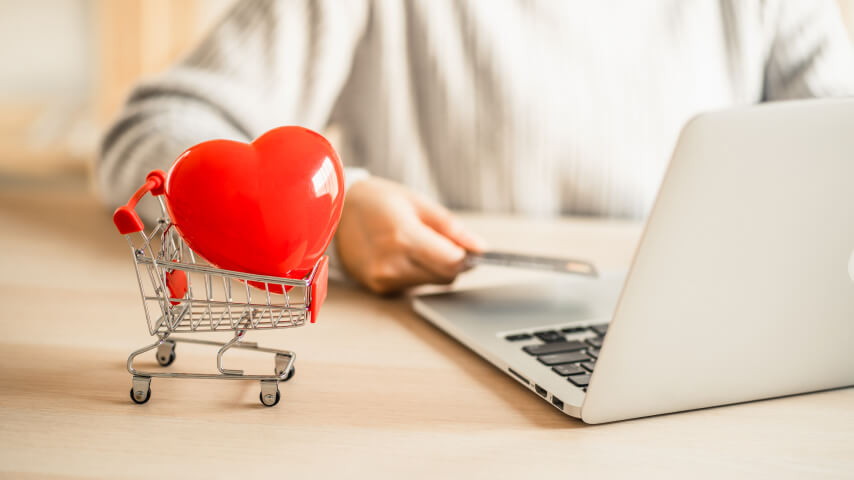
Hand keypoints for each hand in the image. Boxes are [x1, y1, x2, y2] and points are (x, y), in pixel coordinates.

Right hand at [336, 177, 485, 293]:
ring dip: (434, 268)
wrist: (335, 213)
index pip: (453, 262)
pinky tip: (403, 254)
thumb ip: (450, 227)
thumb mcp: (416, 202)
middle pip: (445, 276)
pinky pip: (413, 286)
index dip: (467, 256)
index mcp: (403, 236)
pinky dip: (417, 273)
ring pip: (431, 283)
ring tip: (416, 244)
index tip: (469, 247)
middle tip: (441, 240)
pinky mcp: (378, 288)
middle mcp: (391, 263)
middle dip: (452, 262)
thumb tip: (479, 247)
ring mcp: (383, 279)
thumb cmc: (376, 201)